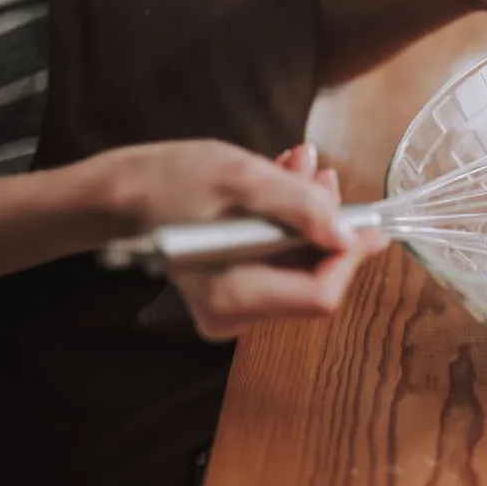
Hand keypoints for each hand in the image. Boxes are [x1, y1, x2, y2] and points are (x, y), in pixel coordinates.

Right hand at [97, 140, 384, 339]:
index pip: (320, 294)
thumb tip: (349, 235)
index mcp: (232, 297)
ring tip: (300, 168)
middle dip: (329, 226)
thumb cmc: (170, 181)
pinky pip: (283, 263)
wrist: (123, 193)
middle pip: (315, 280)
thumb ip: (299, 205)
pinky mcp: (237, 296)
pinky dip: (291, 224)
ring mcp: (235, 310)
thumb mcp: (241, 178)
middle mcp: (235, 317)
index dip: (350, 257)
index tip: (364, 219)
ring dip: (311, 216)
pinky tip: (284, 187)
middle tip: (322, 175)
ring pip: (302, 267)